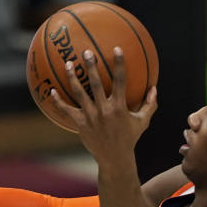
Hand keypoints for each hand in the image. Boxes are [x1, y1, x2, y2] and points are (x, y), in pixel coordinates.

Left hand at [50, 47, 156, 172]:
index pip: (120, 81)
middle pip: (96, 83)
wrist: (114, 158)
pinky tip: (51, 91)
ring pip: (79, 93)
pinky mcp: (80, 124)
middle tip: (86, 51)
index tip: (117, 49)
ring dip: (72, 77)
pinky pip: (66, 110)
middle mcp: (104, 110)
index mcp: (119, 106)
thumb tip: (155, 88)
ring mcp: (90, 117)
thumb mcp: (142, 121)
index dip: (119, 64)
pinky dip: (58, 101)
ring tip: (67, 64)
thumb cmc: (129, 138)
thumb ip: (150, 104)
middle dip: (91, 66)